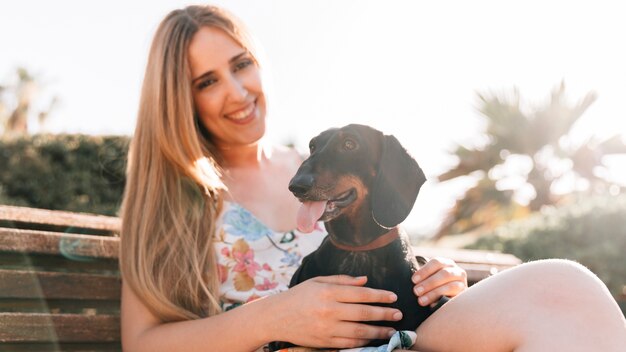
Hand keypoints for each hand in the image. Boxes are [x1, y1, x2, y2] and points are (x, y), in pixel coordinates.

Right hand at [268, 275, 401, 348]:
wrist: (276, 317)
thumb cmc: (299, 296)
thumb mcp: (318, 281)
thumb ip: (342, 280)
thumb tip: (366, 281)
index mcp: (328, 292)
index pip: (361, 294)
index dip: (380, 295)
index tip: (393, 297)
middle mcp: (328, 310)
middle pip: (364, 313)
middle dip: (384, 314)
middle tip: (398, 314)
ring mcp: (326, 328)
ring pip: (359, 331)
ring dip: (378, 331)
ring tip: (391, 330)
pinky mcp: (324, 342)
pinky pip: (349, 343)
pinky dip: (363, 342)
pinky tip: (373, 338)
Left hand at [412, 257, 466, 305]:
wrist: (448, 296)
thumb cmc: (434, 285)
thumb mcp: (430, 277)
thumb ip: (424, 276)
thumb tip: (414, 281)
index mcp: (447, 264)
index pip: (437, 262)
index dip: (424, 271)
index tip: (413, 280)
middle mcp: (458, 272)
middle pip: (445, 274)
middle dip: (429, 283)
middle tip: (416, 291)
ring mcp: (463, 285)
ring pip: (451, 286)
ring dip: (434, 293)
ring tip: (421, 300)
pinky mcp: (463, 298)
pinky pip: (454, 300)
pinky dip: (442, 302)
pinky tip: (432, 306)